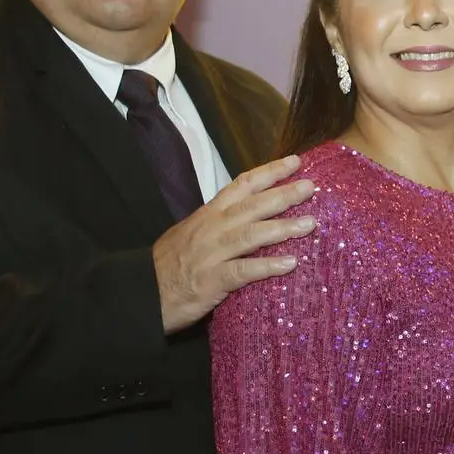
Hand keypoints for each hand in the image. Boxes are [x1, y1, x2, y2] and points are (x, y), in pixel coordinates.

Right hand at [153, 156, 316, 333]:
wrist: (141, 292)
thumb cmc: (170, 265)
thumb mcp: (192, 233)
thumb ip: (220, 223)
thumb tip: (251, 216)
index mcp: (209, 214)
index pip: (242, 185)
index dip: (269, 172)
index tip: (295, 161)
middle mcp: (212, 228)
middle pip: (252, 205)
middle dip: (284, 194)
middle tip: (312, 187)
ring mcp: (211, 253)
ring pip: (251, 234)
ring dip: (283, 228)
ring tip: (310, 224)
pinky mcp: (211, 280)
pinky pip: (244, 270)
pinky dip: (268, 266)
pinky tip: (290, 263)